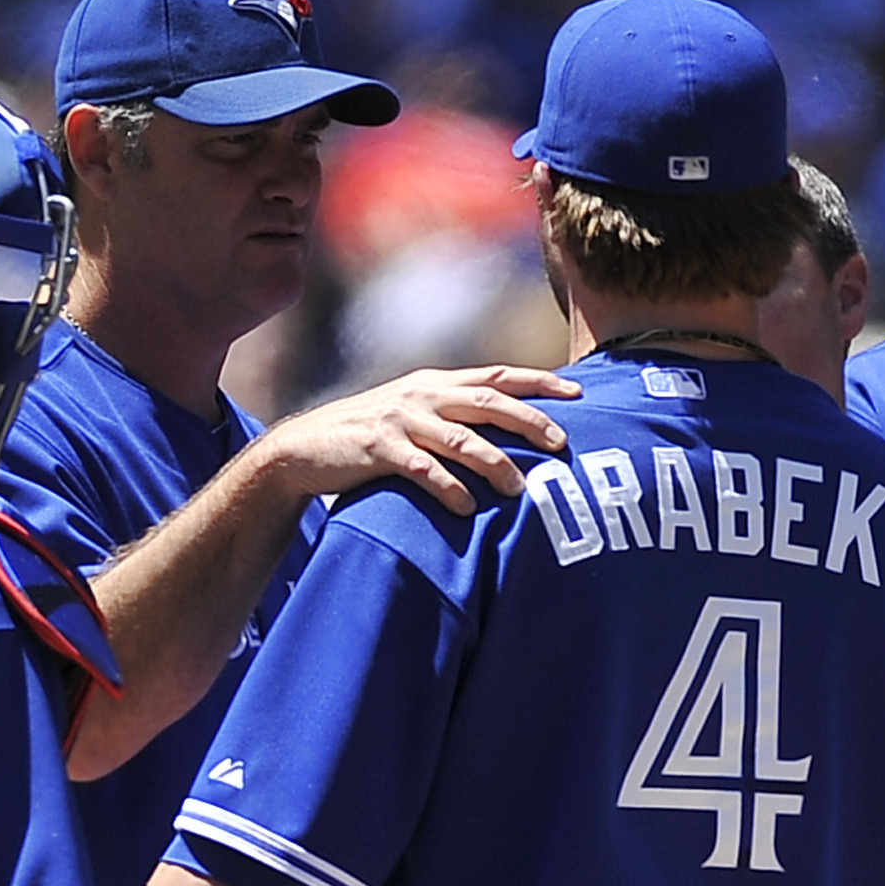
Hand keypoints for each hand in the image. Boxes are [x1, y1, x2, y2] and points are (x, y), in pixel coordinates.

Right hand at [253, 365, 579, 515]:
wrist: (305, 448)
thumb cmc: (371, 438)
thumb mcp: (415, 415)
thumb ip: (455, 417)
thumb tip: (512, 434)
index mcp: (437, 384)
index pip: (498, 376)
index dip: (540, 382)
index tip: (579, 392)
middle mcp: (423, 395)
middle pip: (487, 402)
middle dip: (529, 421)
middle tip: (562, 444)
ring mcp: (400, 420)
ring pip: (459, 438)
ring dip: (493, 463)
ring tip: (519, 489)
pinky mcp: (378, 448)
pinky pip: (421, 469)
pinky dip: (447, 488)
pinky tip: (466, 509)